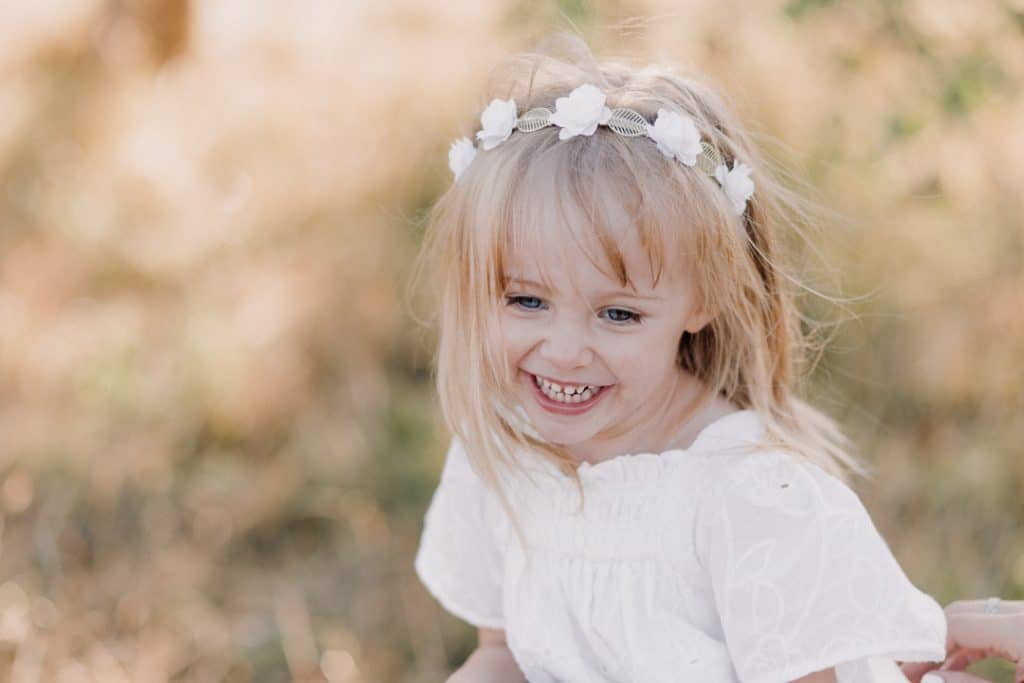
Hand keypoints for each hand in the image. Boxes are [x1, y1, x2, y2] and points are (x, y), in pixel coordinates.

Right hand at [900, 599, 1023, 682]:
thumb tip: (929, 679)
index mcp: (1020, 628)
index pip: (956, 626)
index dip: (929, 650)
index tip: (910, 673)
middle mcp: (1022, 613)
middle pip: (962, 614)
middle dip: (935, 640)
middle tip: (915, 667)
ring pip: (977, 617)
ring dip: (952, 642)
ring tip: (932, 669)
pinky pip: (995, 625)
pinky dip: (975, 643)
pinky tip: (956, 665)